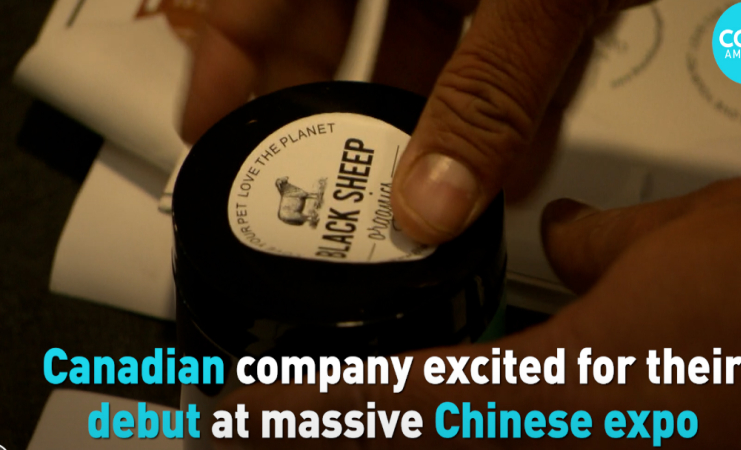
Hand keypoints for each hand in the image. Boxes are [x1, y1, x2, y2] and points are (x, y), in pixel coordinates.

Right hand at [181, 0, 650, 243]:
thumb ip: (487, 91)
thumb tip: (435, 197)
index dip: (223, 66)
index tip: (210, 135)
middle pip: (331, 32)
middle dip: (333, 118)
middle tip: (325, 187)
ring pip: (421, 51)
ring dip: (426, 129)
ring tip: (421, 201)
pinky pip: (497, 51)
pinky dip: (502, 111)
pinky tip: (505, 170)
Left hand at [214, 178, 740, 447]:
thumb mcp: (674, 236)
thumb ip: (591, 241)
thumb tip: (558, 237)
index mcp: (569, 391)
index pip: (400, 404)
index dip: (307, 409)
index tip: (240, 407)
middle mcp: (584, 449)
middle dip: (326, 442)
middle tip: (255, 426)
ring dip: (393, 437)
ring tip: (329, 419)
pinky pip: (528, 449)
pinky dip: (476, 435)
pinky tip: (467, 419)